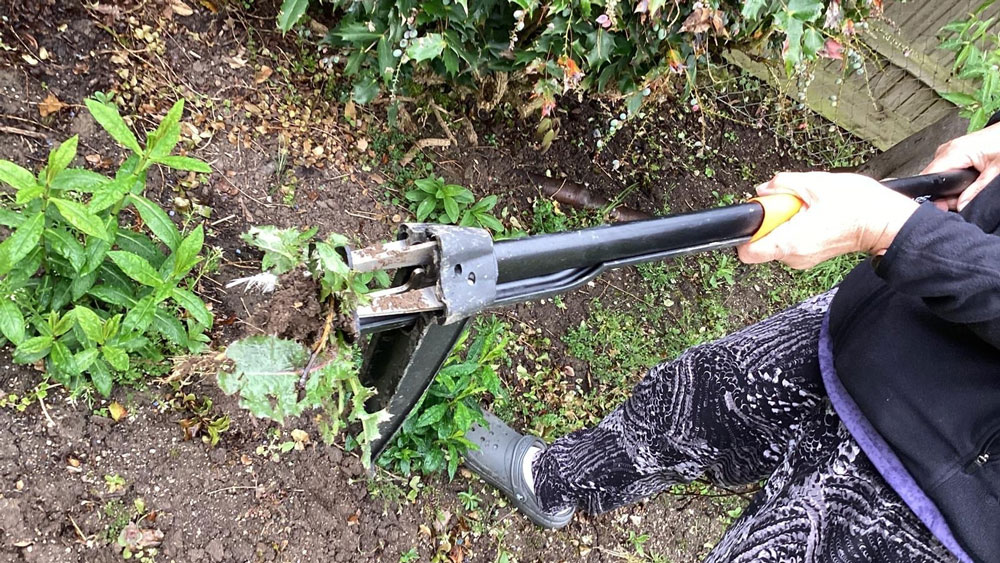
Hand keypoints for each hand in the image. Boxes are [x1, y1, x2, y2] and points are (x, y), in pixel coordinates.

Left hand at [737, 172, 918, 268]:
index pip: (747, 251)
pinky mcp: (811, 256)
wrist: (885, 222)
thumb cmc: (858, 206)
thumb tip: (763, 190)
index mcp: (790, 243)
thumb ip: (782, 184)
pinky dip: (795, 227)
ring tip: (808, 208)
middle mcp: (794, 257)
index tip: (761, 212)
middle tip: (792, 204)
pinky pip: (791, 241)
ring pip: (776, 240)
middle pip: (762, 242)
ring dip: (784, 222)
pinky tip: (814, 215)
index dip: (747, 230)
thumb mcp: (815, 183)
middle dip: (770, 220)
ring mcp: (802, 259)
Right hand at [921, 121, 999, 210]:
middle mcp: (947, 150)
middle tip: (963, 199)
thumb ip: (977, 190)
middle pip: (933, 179)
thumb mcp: (996, 170)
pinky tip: (967, 182)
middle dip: (945, 194)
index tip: (943, 206)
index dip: (934, 195)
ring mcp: (949, 151)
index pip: (929, 177)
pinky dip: (954, 180)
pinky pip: (946, 170)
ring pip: (939, 176)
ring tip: (969, 189)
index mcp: (954, 152)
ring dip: (950, 188)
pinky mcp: (954, 153)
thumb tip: (961, 206)